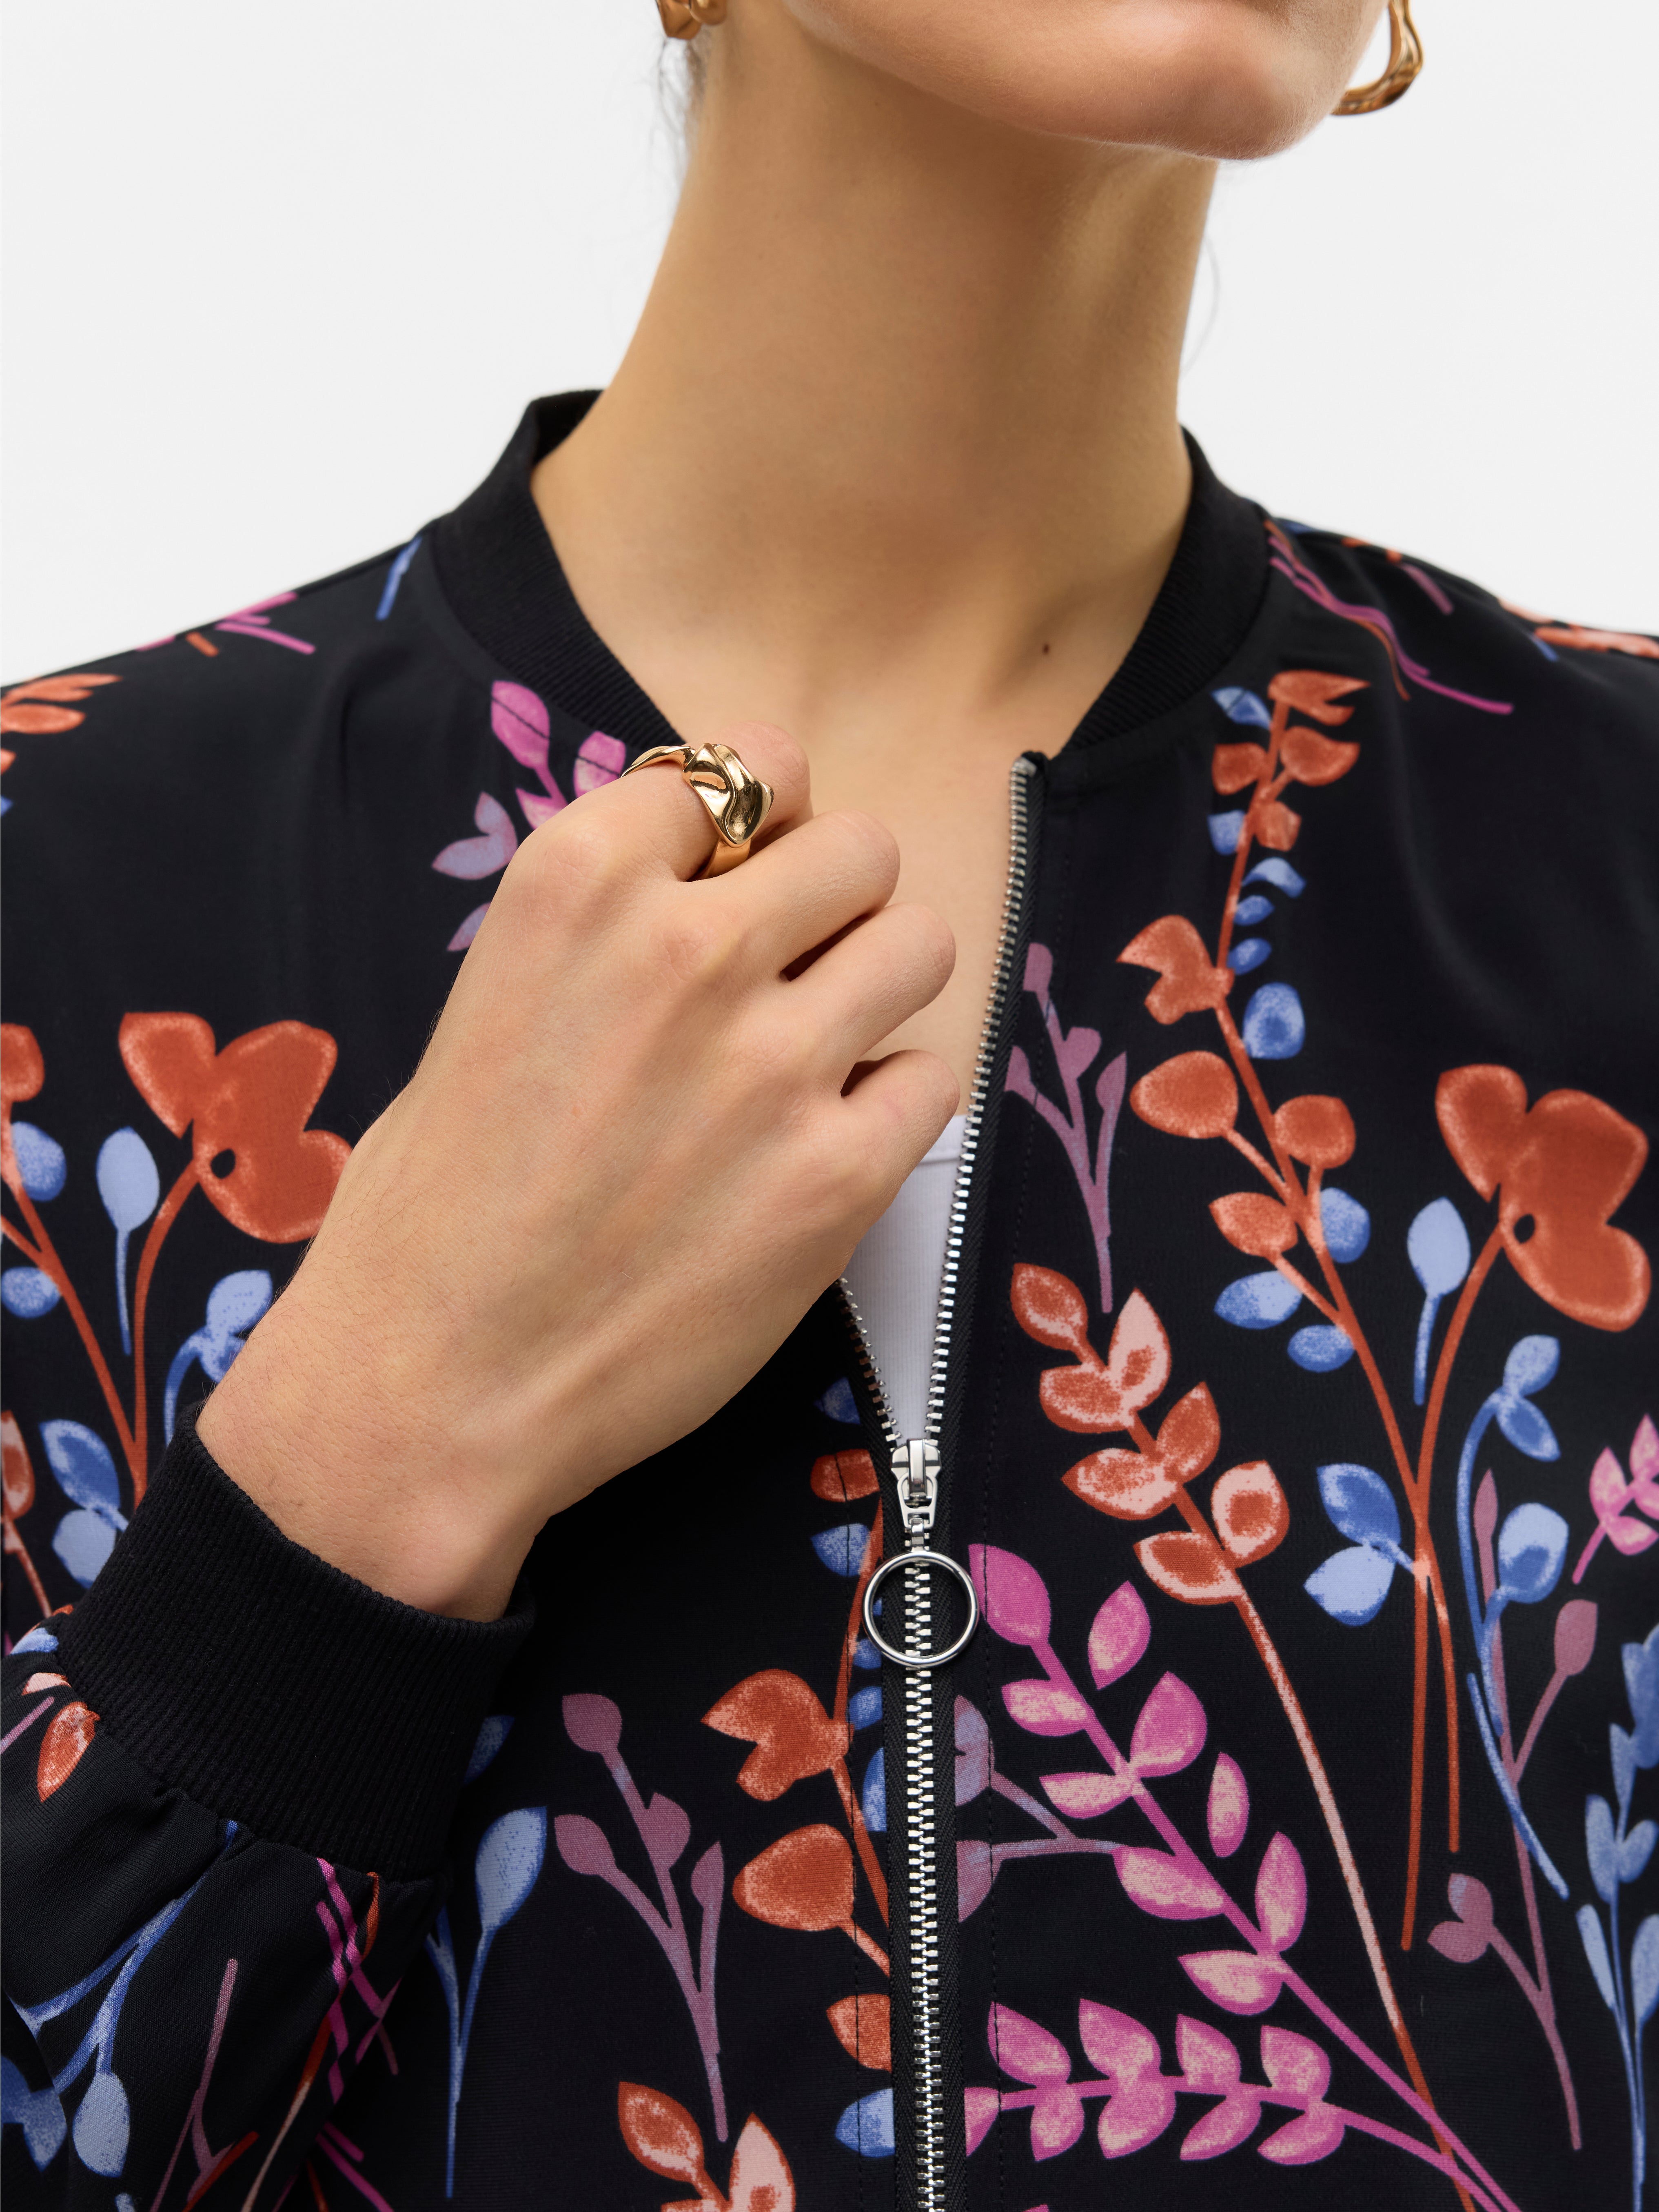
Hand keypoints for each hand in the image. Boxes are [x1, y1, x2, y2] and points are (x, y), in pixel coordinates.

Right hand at [197, 725, 956, 1618]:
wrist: (436, 1384)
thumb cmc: (439, 1204)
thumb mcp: (498, 994)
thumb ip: (615, 918)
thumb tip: (727, 870)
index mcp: (578, 881)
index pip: (750, 763)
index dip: (762, 821)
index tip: (747, 871)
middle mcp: (683, 949)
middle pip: (858, 846)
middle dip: (835, 902)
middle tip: (792, 973)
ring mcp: (772, 1063)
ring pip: (918, 945)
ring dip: (877, 989)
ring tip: (815, 1054)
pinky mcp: (836, 1175)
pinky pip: (930, 1078)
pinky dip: (887, 1107)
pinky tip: (816, 1149)